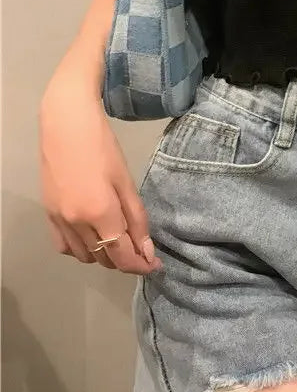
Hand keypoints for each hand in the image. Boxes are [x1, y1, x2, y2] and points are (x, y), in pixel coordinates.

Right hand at [39, 80, 161, 274]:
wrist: (66, 126)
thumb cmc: (102, 147)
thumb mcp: (126, 181)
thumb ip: (137, 218)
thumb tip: (146, 250)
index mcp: (100, 214)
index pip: (122, 255)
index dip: (140, 265)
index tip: (155, 265)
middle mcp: (76, 224)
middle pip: (104, 258)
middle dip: (126, 259)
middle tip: (142, 250)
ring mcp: (58, 221)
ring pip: (84, 256)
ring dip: (105, 255)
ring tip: (121, 240)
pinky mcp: (47, 215)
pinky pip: (65, 246)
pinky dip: (82, 249)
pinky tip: (94, 235)